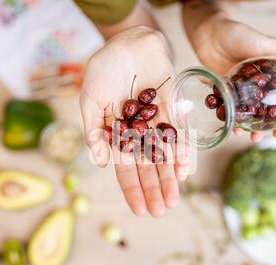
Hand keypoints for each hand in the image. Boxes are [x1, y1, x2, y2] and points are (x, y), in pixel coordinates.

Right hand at [80, 27, 187, 216]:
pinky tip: (184, 171)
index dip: (132, 189)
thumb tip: (100, 162)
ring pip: (164, 156)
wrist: (129, 42)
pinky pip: (179, 134)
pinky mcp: (172, 110)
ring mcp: (156, 123)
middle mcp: (139, 134)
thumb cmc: (104, 70)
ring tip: (173, 199)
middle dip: (153, 189)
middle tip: (160, 211)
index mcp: (117, 135)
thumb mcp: (90, 100)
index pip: (125, 168)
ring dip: (169, 178)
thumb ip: (94, 131)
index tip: (140, 210)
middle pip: (148, 167)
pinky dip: (182, 151)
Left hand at [190, 13, 275, 141]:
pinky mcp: (229, 97)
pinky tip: (236, 130)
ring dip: (257, 131)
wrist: (211, 36)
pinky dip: (236, 125)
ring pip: (255, 119)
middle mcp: (263, 89)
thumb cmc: (241, 36)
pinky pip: (235, 115)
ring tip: (254, 137)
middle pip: (275, 115)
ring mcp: (246, 95)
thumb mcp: (270, 42)